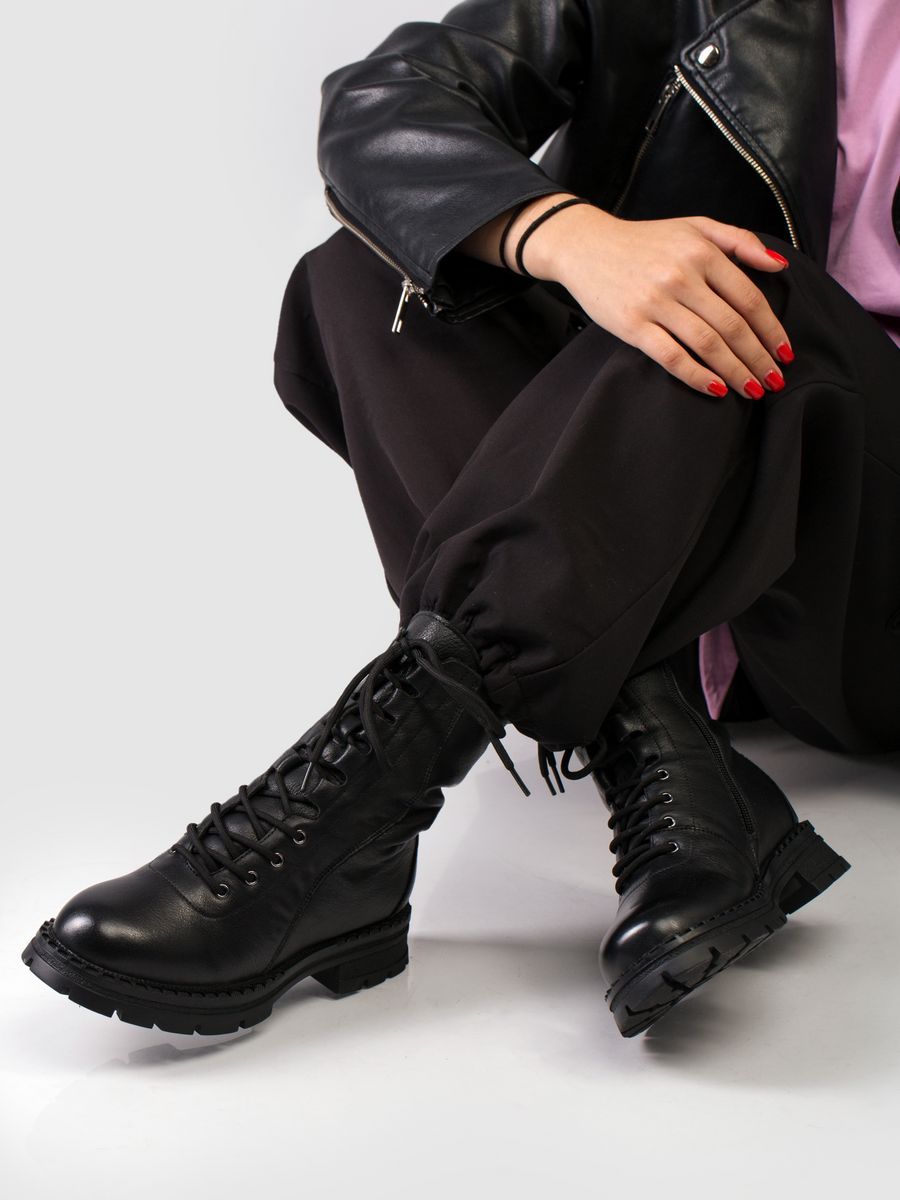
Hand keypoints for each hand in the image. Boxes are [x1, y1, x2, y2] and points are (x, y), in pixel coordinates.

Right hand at [525, 206, 793, 398]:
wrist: (586, 246)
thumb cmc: (645, 240)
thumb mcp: (695, 226)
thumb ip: (740, 241)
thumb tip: (780, 266)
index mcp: (702, 252)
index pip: (749, 299)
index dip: (772, 330)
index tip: (785, 354)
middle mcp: (682, 276)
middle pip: (733, 326)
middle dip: (758, 358)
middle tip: (774, 381)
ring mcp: (656, 302)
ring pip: (707, 344)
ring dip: (735, 372)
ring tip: (752, 390)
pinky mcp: (632, 325)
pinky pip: (672, 357)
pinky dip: (697, 376)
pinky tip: (715, 389)